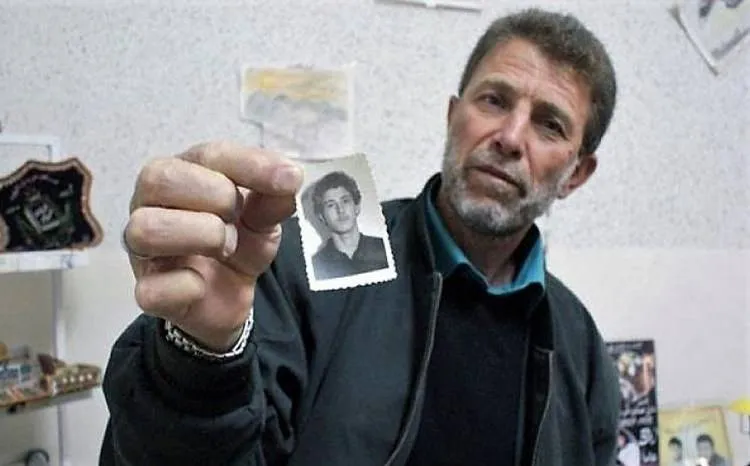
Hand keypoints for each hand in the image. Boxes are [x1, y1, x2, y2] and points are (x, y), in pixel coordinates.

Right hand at [123, 142, 302, 350]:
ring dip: (201, 236)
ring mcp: (141, 248)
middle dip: (215, 197)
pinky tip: (201, 283)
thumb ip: (274, 196)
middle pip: (159, 178)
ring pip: (146, 228)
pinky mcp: (147, 291)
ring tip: (225, 248)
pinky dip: (186, 285)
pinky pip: (150, 288)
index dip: (250, 165)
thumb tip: (288, 176)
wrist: (230, 296)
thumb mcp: (264, 216)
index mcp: (181, 173)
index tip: (288, 180)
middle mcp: (150, 204)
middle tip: (236, 219)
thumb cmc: (238, 242)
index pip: (208, 154)